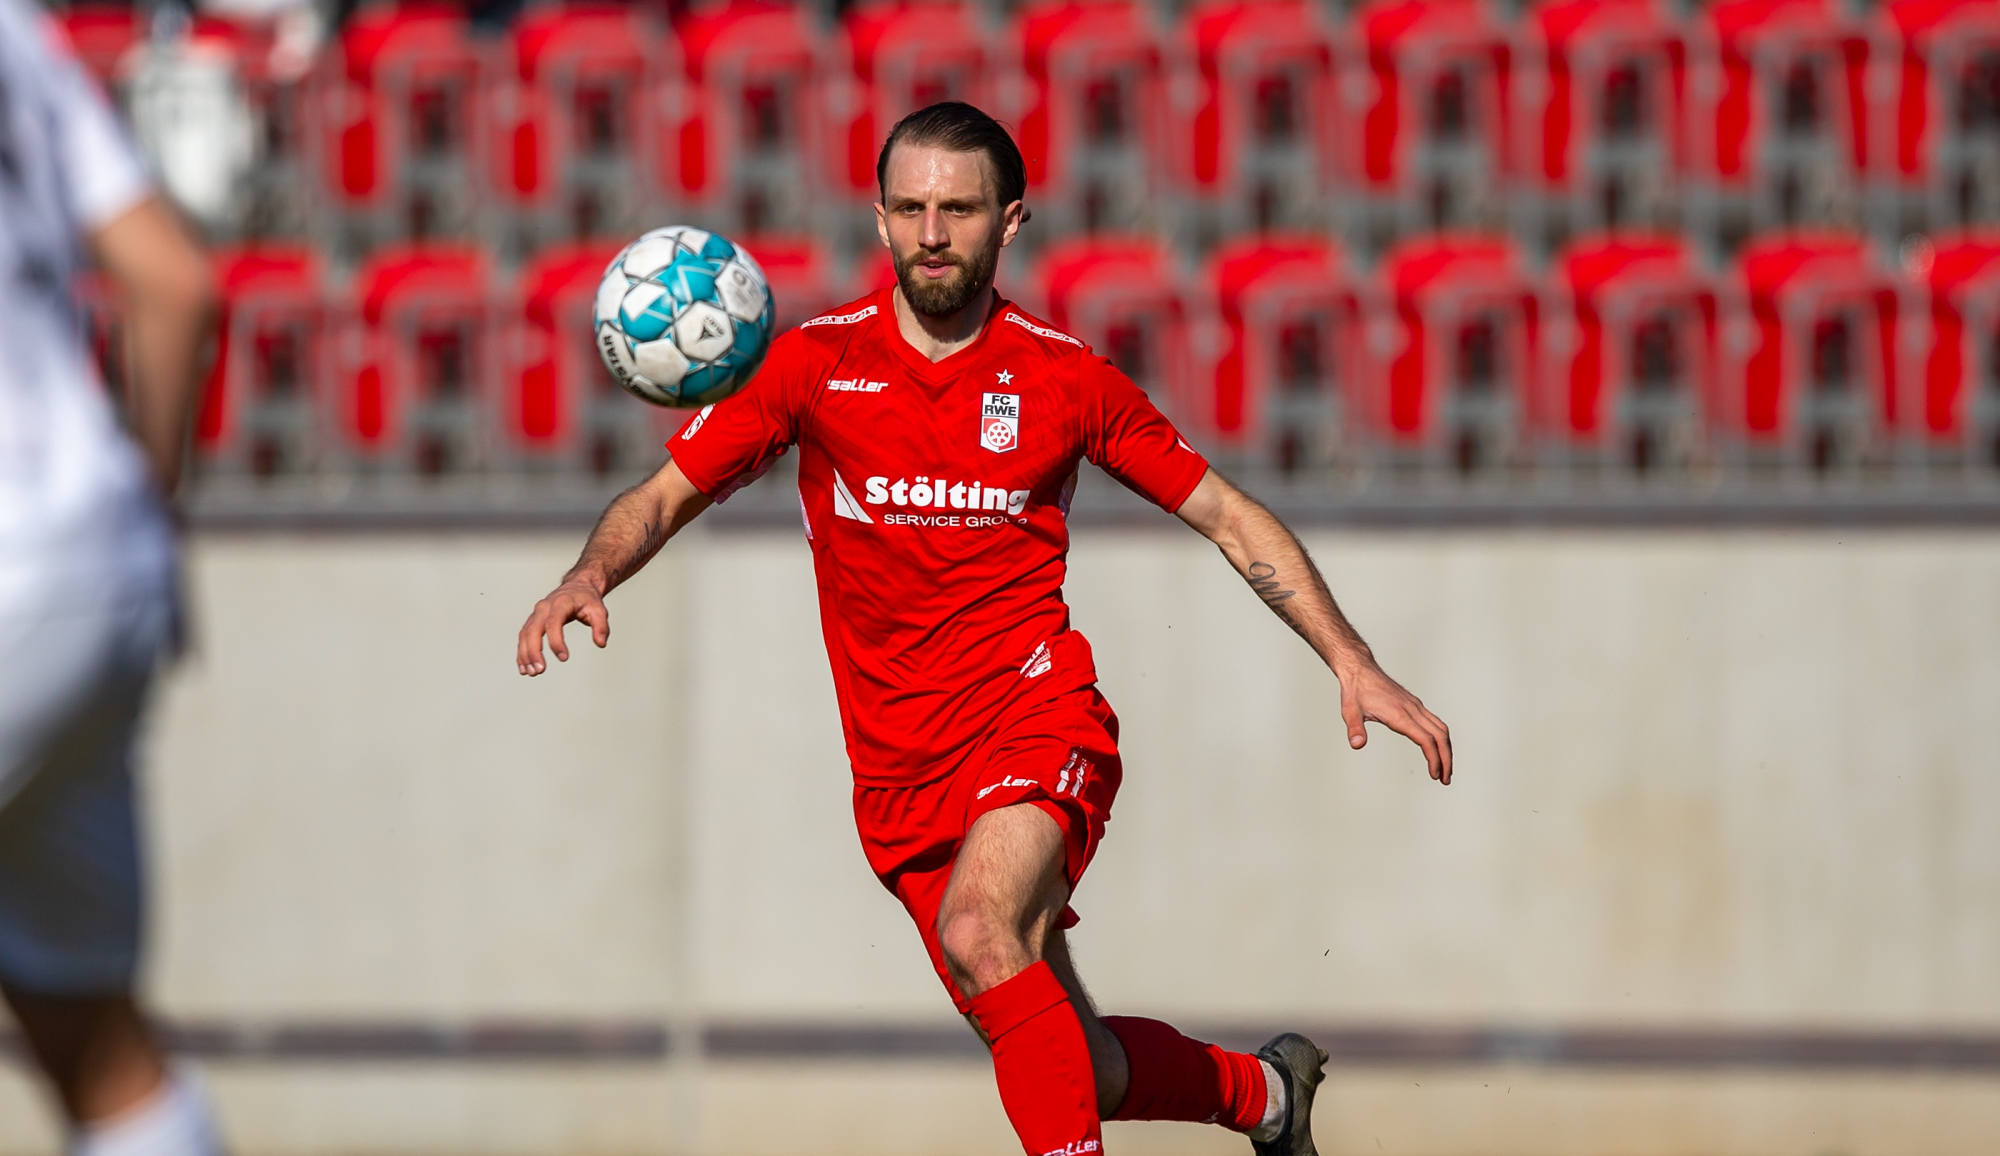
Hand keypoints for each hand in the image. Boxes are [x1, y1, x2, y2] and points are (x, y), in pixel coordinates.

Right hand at [517, 578, 609, 675]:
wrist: (578, 586)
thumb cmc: (587, 599)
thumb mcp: (599, 610)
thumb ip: (601, 626)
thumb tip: (600, 643)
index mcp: (560, 603)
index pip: (553, 622)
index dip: (556, 641)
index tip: (563, 658)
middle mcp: (544, 607)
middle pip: (533, 629)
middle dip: (534, 651)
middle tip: (540, 670)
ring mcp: (536, 614)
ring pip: (525, 634)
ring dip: (525, 654)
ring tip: (531, 672)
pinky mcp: (533, 621)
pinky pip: (524, 637)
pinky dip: (522, 652)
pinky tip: (524, 667)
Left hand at [1337, 661, 1452, 784]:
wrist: (1360, 670)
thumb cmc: (1355, 690)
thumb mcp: (1350, 711)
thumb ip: (1354, 728)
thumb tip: (1357, 744)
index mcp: (1400, 714)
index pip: (1425, 739)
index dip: (1434, 758)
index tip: (1434, 774)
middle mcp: (1412, 710)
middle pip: (1440, 736)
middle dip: (1446, 759)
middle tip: (1445, 779)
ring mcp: (1415, 706)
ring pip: (1441, 728)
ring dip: (1446, 749)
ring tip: (1444, 769)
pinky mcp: (1414, 704)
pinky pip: (1435, 722)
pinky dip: (1440, 738)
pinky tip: (1436, 748)